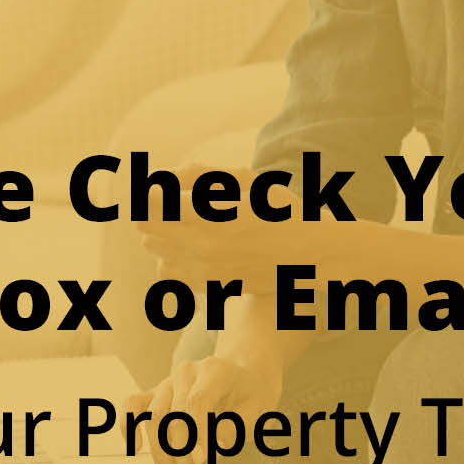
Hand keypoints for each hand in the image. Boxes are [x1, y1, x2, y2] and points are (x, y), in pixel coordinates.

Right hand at [122, 338, 284, 463]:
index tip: (200, 460)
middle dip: (179, 455)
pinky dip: (130, 425)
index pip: (197, 401)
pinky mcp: (156, 393)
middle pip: (173, 413)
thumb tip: (212, 445)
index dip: (196, 432)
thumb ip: (237, 428)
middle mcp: (187, 372)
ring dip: (160, 455)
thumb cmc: (250, 395)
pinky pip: (134, 405)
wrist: (244, 377)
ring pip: (153, 417)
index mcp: (215, 371)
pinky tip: (136, 447)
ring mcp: (168, 382)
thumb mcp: (258, 411)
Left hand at [135, 165, 407, 291]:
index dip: (153, 193)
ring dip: (162, 237)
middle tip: (173, 205)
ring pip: (157, 253)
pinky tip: (194, 251)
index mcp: (213, 214)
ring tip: (185, 227)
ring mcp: (208, 269)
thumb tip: (170, 177)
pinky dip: (174, 261)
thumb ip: (207, 177)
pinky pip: (173, 276)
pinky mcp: (214, 287)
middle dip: (154, 214)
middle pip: (147, 228)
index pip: (154, 203)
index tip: (164, 188)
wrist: (316, 255)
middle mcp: (204, 244)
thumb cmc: (287, 212)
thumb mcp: (252, 182)